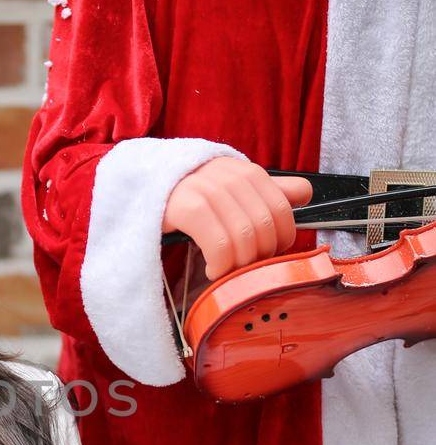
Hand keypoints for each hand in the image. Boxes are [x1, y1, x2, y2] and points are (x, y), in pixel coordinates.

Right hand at [162, 159, 312, 281]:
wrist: (139, 184)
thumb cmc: (189, 193)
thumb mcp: (231, 187)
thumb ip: (269, 191)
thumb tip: (305, 193)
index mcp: (249, 173)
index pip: (283, 212)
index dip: (280, 241)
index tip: (263, 255)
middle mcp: (232, 177)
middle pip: (264, 229)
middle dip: (258, 257)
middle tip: (242, 268)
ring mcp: (208, 189)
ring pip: (244, 239)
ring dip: (238, 266)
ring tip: (226, 271)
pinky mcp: (185, 207)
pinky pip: (218, 245)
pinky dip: (220, 265)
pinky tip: (212, 269)